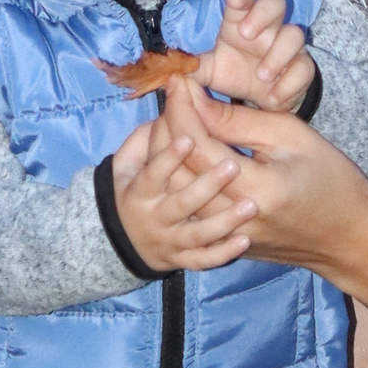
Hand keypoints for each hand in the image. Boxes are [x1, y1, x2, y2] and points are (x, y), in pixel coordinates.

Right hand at [112, 108, 255, 273]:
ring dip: (223, 220)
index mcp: (138, 191)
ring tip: (250, 205)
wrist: (116, 242)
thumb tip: (170, 107)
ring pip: (197, 234)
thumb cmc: (131, 188)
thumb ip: (144, 138)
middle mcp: (154, 218)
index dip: (168, 156)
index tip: (189, 138)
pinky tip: (243, 240)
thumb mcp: (126, 162)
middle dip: (205, 186)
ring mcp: (171, 241)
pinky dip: (222, 253)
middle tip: (233, 166)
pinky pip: (204, 260)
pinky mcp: (183, 259)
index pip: (152, 174)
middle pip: (180, 203)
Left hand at [161, 86, 367, 267]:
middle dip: (166, 129)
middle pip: (178, 173)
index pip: (198, 147)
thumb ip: (239, 120)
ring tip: (173, 122)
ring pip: (176, 194)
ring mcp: (228, 236)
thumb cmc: (331, 178)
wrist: (350, 235)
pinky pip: (189, 210)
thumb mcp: (292, 136)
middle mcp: (236, 218)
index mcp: (258, 188)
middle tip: (172, 98)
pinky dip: (179, 181)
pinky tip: (183, 156)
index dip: (181, 110)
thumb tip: (195, 101)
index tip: (177, 81)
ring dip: (167, 156)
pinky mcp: (226, 244)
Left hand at [199, 0, 316, 117]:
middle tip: (246, 34)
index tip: (234, 1)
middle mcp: (267, 29)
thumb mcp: (209, 71)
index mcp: (241, 22)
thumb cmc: (234, 75)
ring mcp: (288, 48)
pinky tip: (274, 96)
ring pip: (294, 34)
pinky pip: (304, 68)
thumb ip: (191, 68)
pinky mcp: (302, 69)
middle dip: (263, 14)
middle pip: (276, 3)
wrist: (261, 103)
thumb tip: (168, 69)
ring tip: (261, 75)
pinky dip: (289, 82)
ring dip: (278, 54)